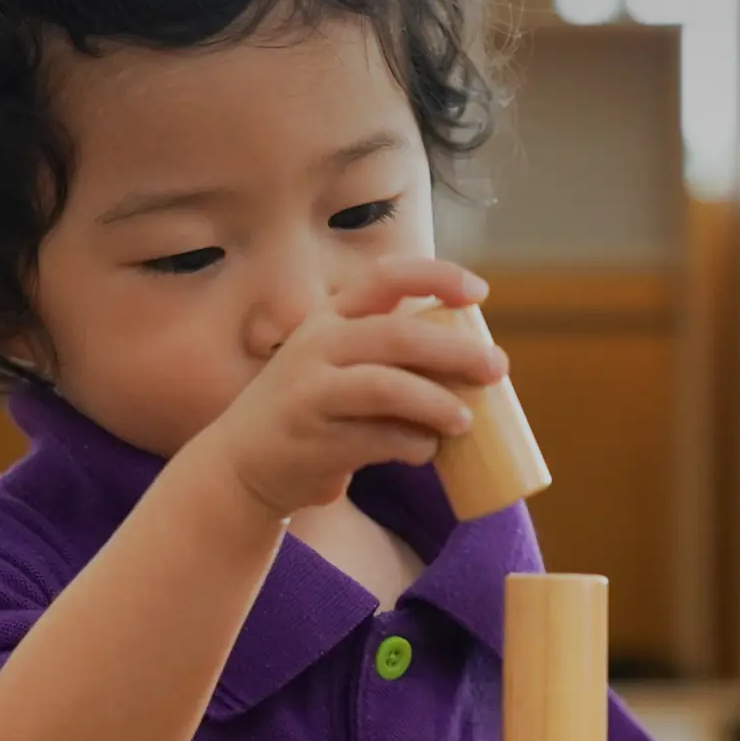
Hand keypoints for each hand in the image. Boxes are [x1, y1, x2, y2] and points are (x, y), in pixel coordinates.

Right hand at [201, 255, 505, 519]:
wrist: (241, 464)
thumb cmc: (311, 409)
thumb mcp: (336, 362)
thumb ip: (387, 353)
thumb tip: (472, 361)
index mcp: (328, 317)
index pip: (385, 277)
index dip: (436, 276)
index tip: (479, 293)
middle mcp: (315, 345)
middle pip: (396, 336)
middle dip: (454, 351)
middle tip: (497, 368)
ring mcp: (310, 392)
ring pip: (385, 387)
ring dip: (435, 403)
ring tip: (465, 420)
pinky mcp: (312, 440)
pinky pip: (377, 439)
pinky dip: (412, 445)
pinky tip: (426, 450)